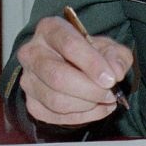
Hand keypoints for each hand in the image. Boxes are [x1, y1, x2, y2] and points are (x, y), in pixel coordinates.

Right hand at [16, 14, 132, 127]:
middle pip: (57, 76)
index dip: (92, 63)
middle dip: (89, 90)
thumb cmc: (89, 53)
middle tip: (110, 94)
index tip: (111, 79)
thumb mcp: (108, 47)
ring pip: (56, 100)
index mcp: (50, 29)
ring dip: (88, 105)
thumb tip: (116, 71)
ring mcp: (28, 80)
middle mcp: (32, 53)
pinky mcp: (32, 103)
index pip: (68, 45)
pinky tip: (97, 108)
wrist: (73, 68)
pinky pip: (57, 116)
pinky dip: (83, 116)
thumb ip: (116, 56)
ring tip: (106, 100)